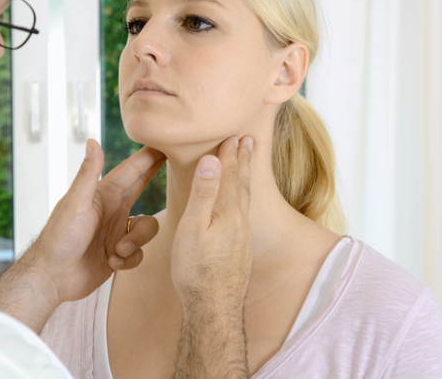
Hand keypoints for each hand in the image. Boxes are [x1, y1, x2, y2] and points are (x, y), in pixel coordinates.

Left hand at [0, 139, 165, 333]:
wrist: (53, 277)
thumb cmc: (60, 238)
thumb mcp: (76, 203)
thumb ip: (88, 174)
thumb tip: (92, 140)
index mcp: (104, 194)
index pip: (132, 169)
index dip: (149, 155)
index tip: (167, 141)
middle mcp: (113, 209)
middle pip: (143, 188)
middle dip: (157, 177)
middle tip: (181, 165)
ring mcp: (117, 232)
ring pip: (147, 228)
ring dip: (136, 241)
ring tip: (117, 251)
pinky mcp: (119, 254)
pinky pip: (139, 254)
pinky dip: (128, 260)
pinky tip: (111, 263)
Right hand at [171, 136, 253, 377]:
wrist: (213, 307)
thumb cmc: (196, 269)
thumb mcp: (193, 227)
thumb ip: (204, 194)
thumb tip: (213, 160)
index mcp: (229, 212)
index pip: (230, 175)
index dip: (230, 154)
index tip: (232, 134)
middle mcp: (240, 222)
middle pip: (243, 184)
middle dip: (243, 160)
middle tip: (248, 140)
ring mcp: (242, 237)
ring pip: (246, 199)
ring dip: (245, 178)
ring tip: (246, 165)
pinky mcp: (240, 250)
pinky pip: (244, 213)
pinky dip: (243, 197)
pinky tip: (240, 205)